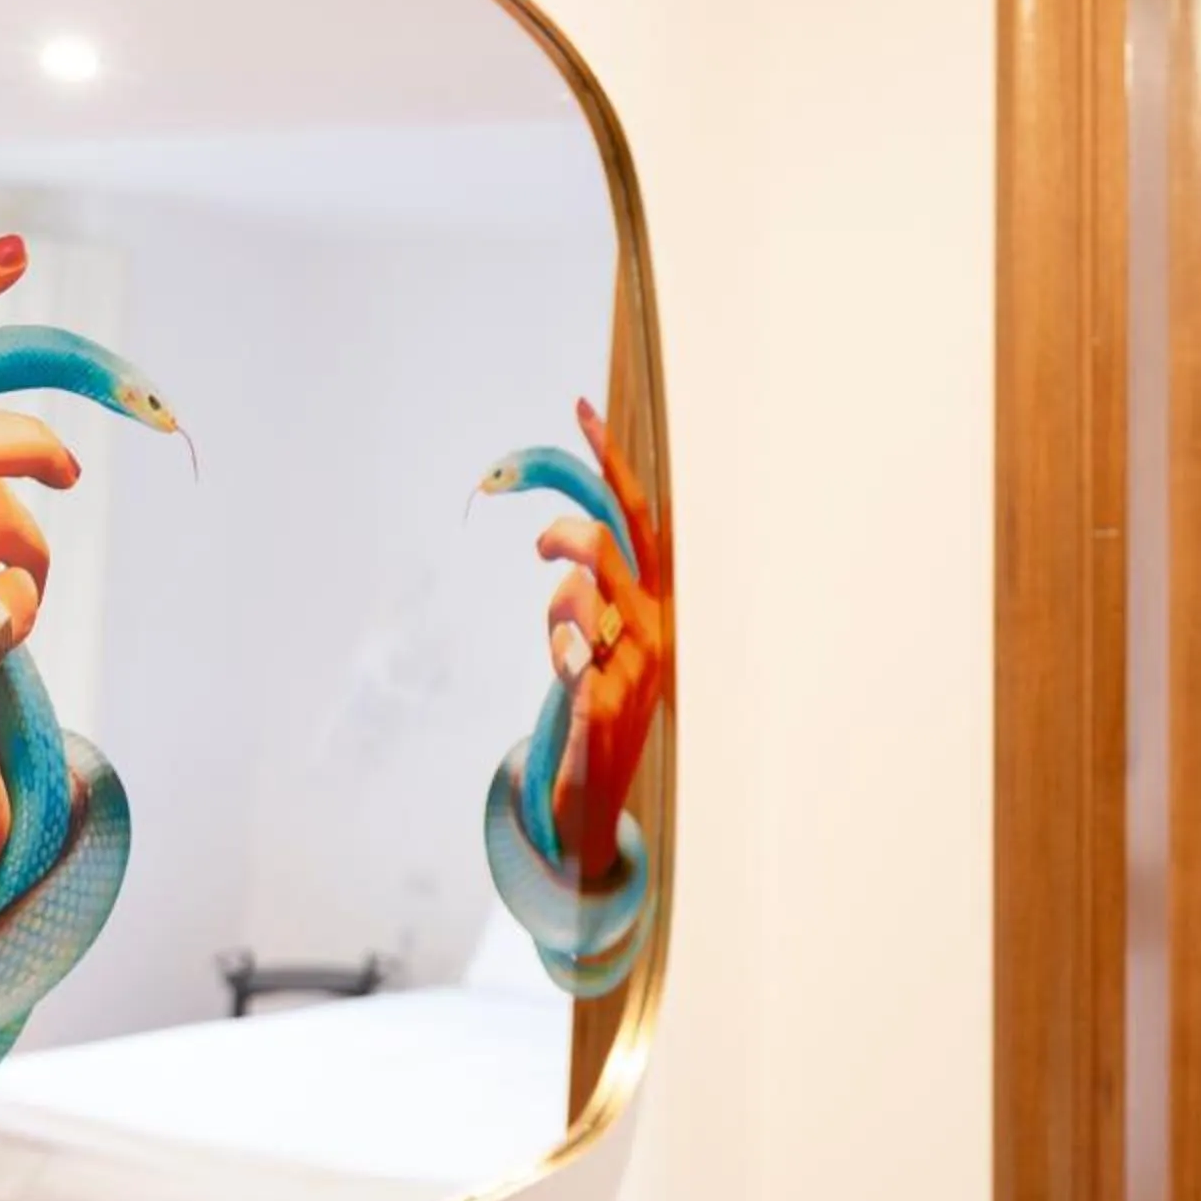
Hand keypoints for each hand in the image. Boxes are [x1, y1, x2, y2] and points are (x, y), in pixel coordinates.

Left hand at [537, 399, 670, 877]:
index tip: (579, 410)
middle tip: (537, 547)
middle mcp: (659, 624)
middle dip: (564, 538)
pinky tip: (582, 693)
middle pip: (603, 548)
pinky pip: (573, 666)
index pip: (639, 517)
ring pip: (573, 600)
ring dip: (554, 621)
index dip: (609, 464)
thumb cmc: (600, 699)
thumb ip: (587, 584)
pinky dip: (571, 673)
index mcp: (662, 600)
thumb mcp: (601, 633)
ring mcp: (639, 665)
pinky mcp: (611, 706)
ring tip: (565, 655)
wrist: (601, 790)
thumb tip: (560, 539)